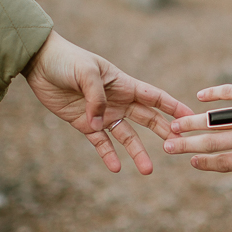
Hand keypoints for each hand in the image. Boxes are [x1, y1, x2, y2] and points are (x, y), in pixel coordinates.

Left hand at [22, 31, 193, 173]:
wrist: (40, 63)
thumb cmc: (66, 60)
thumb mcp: (85, 73)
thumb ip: (97, 97)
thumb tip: (101, 124)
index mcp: (123, 84)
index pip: (154, 97)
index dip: (173, 107)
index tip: (191, 117)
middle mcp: (118, 100)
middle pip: (147, 119)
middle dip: (164, 132)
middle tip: (179, 147)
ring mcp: (103, 113)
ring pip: (127, 136)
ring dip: (137, 152)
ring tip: (148, 170)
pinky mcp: (85, 123)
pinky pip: (101, 143)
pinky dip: (108, 155)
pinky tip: (116, 168)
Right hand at [162, 52, 231, 188]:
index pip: (227, 163)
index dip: (206, 164)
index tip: (190, 162)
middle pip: (216, 143)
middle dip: (188, 145)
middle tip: (168, 145)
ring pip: (219, 119)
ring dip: (195, 122)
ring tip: (177, 124)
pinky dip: (215, 94)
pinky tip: (200, 97)